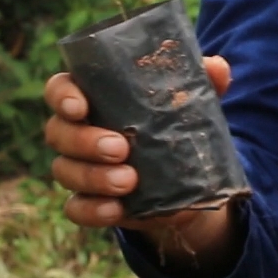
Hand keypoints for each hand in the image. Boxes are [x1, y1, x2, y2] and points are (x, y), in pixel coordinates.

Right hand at [44, 57, 239, 272]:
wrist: (184, 178)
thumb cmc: (174, 123)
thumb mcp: (190, 102)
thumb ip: (201, 82)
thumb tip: (219, 67)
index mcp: (92, 96)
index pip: (60, 88)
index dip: (62, 96)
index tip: (80, 106)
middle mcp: (76, 130)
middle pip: (58, 132)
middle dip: (84, 141)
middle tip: (120, 147)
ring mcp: (78, 167)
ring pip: (64, 171)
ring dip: (93, 177)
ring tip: (129, 181)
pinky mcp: (89, 201)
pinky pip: (76, 208)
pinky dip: (93, 210)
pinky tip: (116, 209)